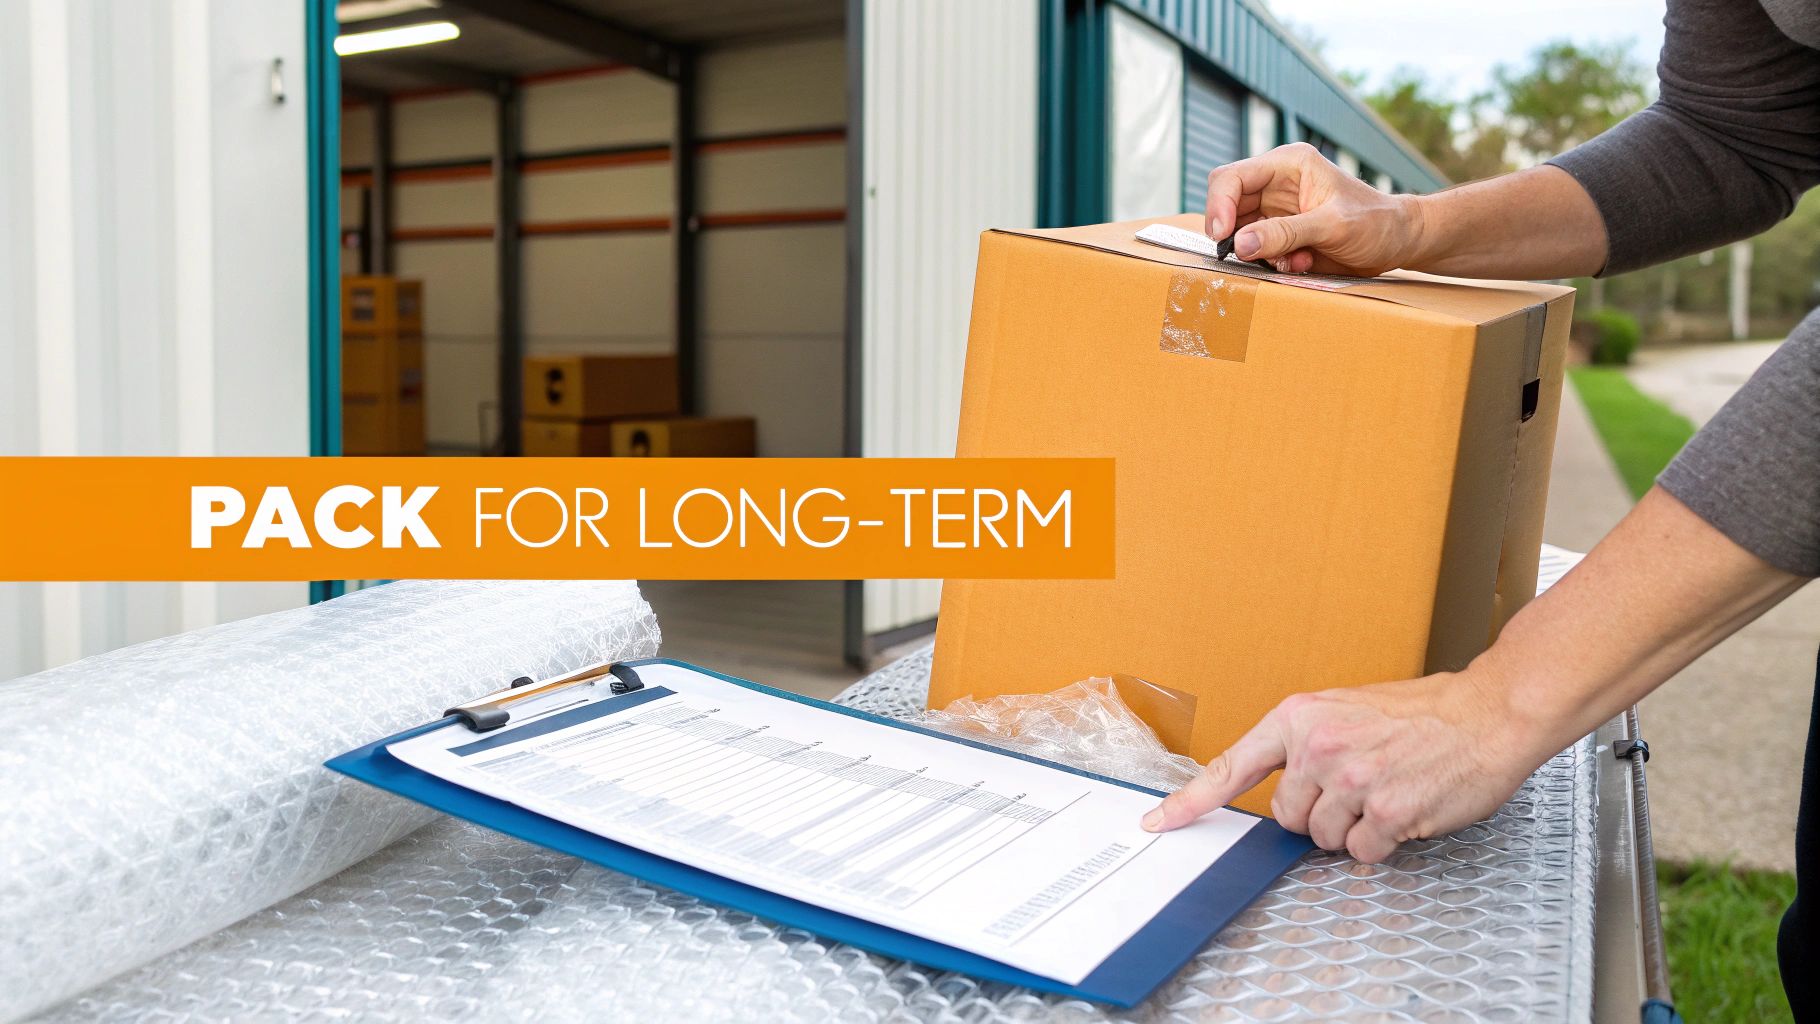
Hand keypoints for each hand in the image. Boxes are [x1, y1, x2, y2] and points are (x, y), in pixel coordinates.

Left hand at [1139, 671, 1544, 861]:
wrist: (1486, 713)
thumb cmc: (1421, 714)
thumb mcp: (1346, 710)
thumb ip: (1305, 747)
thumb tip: (1282, 791)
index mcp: (1299, 718)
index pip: (1230, 766)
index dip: (1189, 801)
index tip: (1158, 822)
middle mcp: (1318, 747)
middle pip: (1285, 817)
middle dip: (1316, 814)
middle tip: (1357, 787)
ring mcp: (1352, 780)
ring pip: (1324, 838)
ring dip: (1353, 830)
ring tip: (1386, 791)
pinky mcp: (1387, 811)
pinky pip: (1364, 852)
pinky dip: (1383, 843)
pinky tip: (1404, 810)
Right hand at [1205, 142, 1427, 276]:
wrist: (1398, 241)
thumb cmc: (1375, 222)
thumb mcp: (1332, 227)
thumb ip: (1285, 233)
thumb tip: (1240, 244)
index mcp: (1288, 165)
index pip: (1232, 178)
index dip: (1219, 205)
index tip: (1222, 236)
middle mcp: (1276, 184)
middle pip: (1229, 206)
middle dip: (1237, 234)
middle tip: (1250, 257)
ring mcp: (1276, 210)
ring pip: (1240, 232)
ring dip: (1258, 253)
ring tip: (1293, 260)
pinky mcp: (1280, 234)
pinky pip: (1256, 251)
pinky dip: (1271, 263)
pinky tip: (1301, 262)